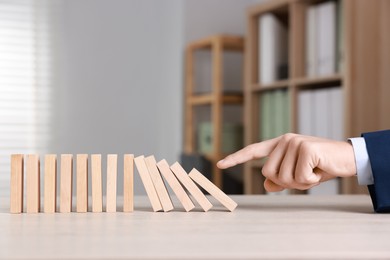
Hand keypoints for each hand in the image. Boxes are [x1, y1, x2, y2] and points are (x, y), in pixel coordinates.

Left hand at [217, 133, 356, 191]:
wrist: (346, 158)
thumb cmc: (319, 166)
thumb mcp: (297, 175)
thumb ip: (280, 179)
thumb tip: (266, 185)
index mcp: (278, 144)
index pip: (253, 151)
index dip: (236, 158)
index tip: (219, 164)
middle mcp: (283, 140)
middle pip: (268, 173)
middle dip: (286, 181)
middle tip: (304, 175)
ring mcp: (293, 142)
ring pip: (282, 177)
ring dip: (299, 182)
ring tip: (312, 171)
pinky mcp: (305, 148)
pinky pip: (299, 177)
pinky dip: (310, 181)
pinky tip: (319, 170)